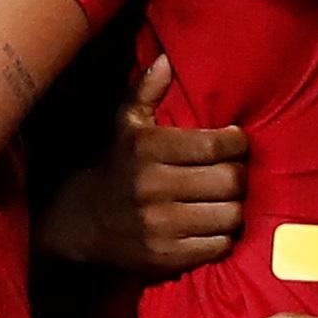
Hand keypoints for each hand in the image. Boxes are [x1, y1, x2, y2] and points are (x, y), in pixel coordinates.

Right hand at [42, 54, 244, 272]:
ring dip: (235, 207)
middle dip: (239, 175)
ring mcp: (160, 226)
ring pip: (230, 215)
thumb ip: (146, 90)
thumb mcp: (124, 124)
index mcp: (147, 149)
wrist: (78, 222)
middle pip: (229, 181)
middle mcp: (153, 187)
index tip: (235, 143)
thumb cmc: (115, 166)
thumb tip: (166, 60)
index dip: (236, 144)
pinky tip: (215, 224)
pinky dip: (224, 235)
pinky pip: (219, 246)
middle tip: (234, 172)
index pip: (214, 147)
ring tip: (227, 199)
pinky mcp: (165, 257)